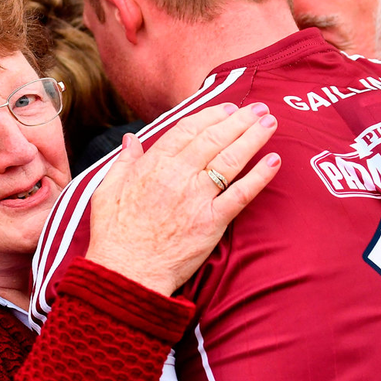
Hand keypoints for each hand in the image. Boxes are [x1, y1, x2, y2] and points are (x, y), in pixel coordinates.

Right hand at [85, 102, 279, 294]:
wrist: (127, 272)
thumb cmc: (114, 234)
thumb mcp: (107, 190)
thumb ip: (123, 161)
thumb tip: (131, 139)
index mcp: (153, 165)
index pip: (188, 129)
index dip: (211, 115)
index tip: (228, 108)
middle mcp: (178, 176)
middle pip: (215, 138)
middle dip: (240, 119)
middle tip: (259, 108)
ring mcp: (197, 198)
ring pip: (231, 159)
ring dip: (254, 137)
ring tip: (270, 122)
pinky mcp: (212, 222)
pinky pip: (241, 194)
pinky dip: (259, 176)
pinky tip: (273, 161)